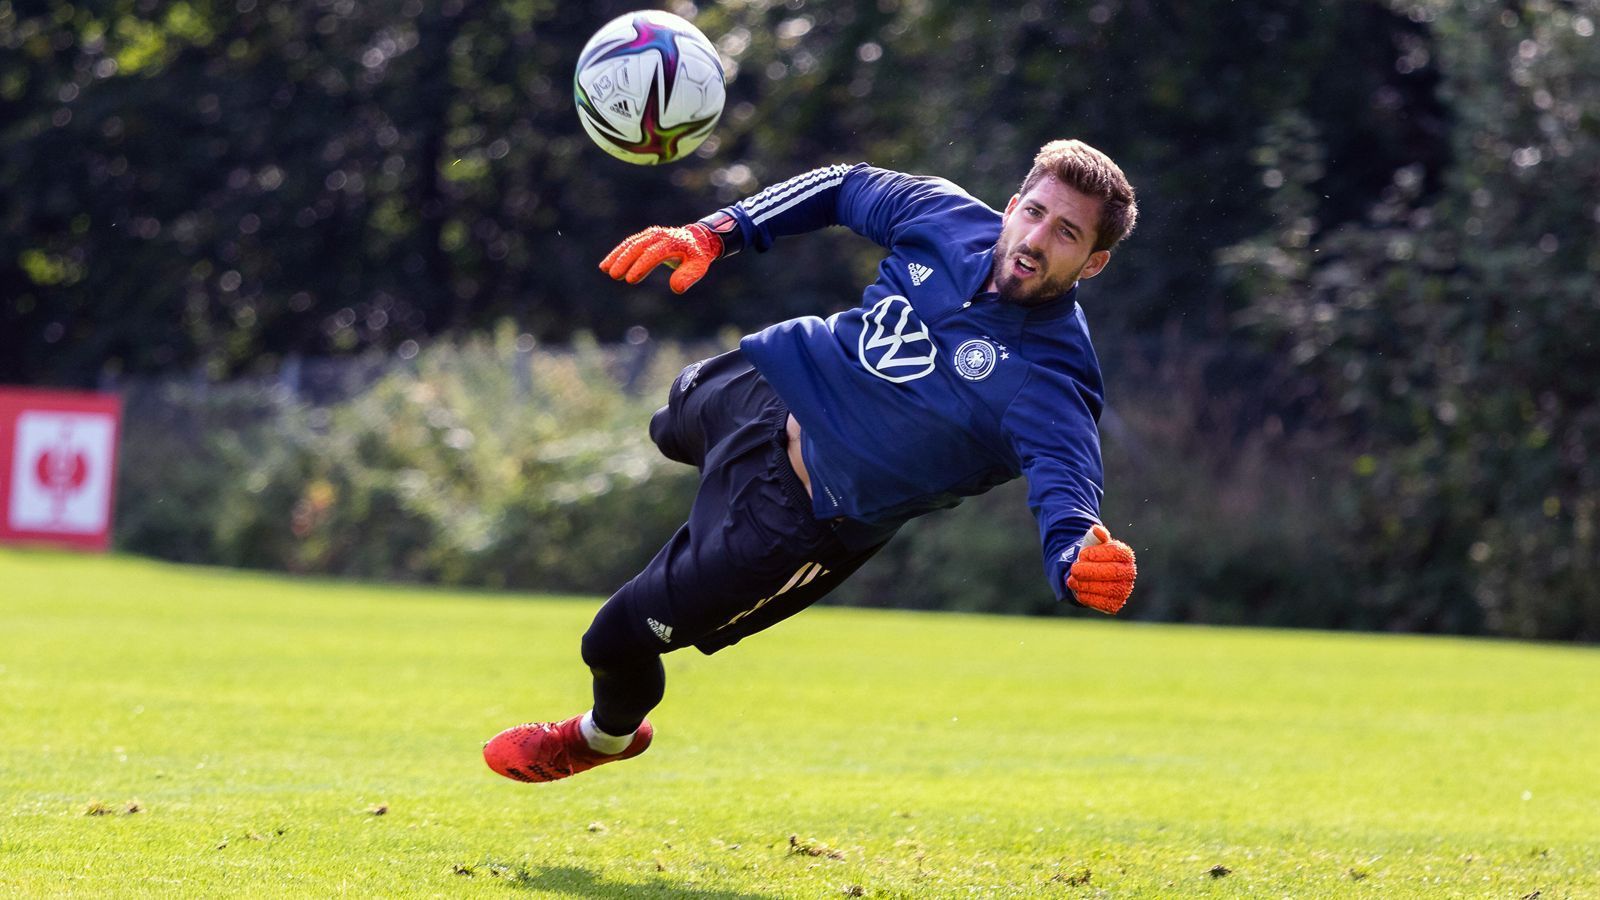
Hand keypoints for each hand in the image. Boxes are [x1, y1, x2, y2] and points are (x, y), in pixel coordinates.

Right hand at [599, 223, 722, 293]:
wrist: (696, 240)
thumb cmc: (696, 257)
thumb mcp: (698, 267)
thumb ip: (688, 277)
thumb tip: (675, 288)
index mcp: (672, 242)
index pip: (654, 254)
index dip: (642, 266)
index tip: (630, 279)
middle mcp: (659, 236)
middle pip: (638, 247)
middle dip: (625, 261)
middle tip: (614, 275)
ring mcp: (650, 235)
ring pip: (630, 244)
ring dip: (616, 256)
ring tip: (604, 269)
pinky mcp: (644, 237)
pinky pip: (628, 244)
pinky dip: (617, 253)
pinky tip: (605, 265)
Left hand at [1066, 524, 1136, 614]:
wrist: (1087, 575)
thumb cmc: (1092, 556)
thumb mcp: (1091, 543)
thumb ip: (1095, 536)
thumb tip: (1097, 530)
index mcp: (1126, 555)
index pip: (1115, 553)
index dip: (1097, 554)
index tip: (1082, 555)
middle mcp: (1129, 573)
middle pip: (1113, 572)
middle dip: (1090, 571)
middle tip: (1074, 570)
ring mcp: (1124, 590)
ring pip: (1107, 589)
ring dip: (1086, 585)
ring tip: (1072, 580)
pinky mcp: (1116, 604)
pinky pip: (1103, 603)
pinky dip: (1088, 597)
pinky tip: (1079, 590)